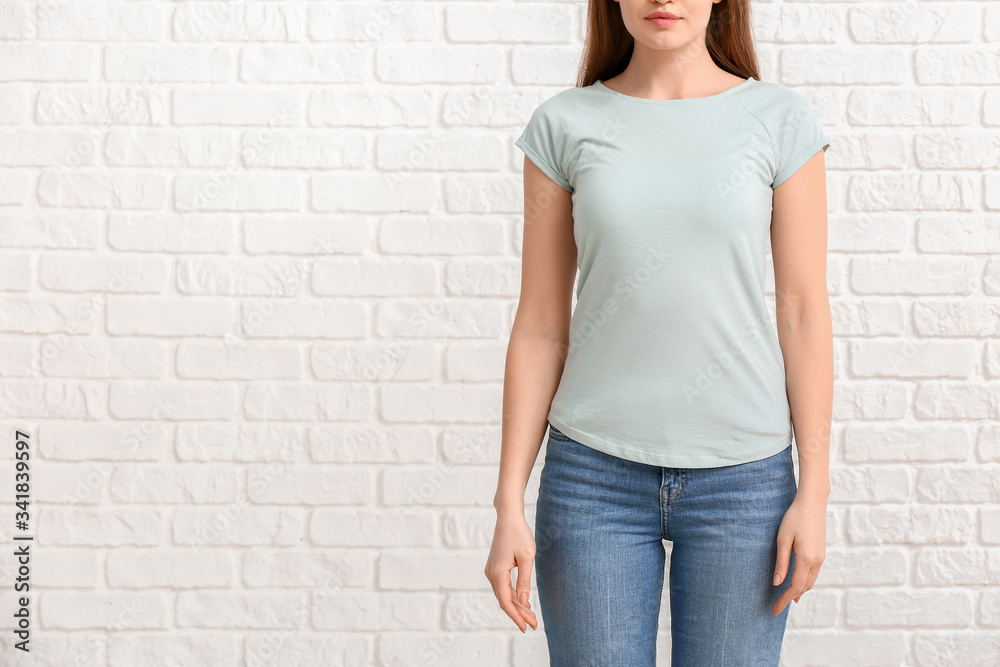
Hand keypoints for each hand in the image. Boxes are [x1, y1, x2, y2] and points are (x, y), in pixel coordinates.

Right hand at [484, 513, 537, 632]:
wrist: (508, 517)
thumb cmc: (519, 534)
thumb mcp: (527, 558)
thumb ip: (524, 581)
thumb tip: (522, 602)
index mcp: (497, 573)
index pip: (506, 602)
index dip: (516, 617)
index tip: (526, 627)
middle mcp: (491, 574)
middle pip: (504, 600)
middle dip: (519, 613)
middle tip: (534, 624)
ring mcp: (491, 571)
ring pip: (503, 594)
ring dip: (516, 606)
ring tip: (531, 617)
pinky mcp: (495, 567)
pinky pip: (503, 586)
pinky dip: (513, 596)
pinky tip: (523, 602)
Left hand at [772, 493, 826, 614]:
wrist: (812, 503)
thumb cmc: (794, 518)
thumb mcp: (783, 539)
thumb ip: (782, 563)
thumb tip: (777, 583)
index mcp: (807, 559)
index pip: (795, 586)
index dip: (784, 599)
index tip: (775, 609)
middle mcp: (817, 561)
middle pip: (804, 587)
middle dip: (790, 598)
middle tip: (777, 608)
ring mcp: (821, 557)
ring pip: (811, 582)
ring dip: (799, 592)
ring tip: (787, 600)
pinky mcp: (821, 552)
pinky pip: (814, 574)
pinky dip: (805, 583)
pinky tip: (798, 584)